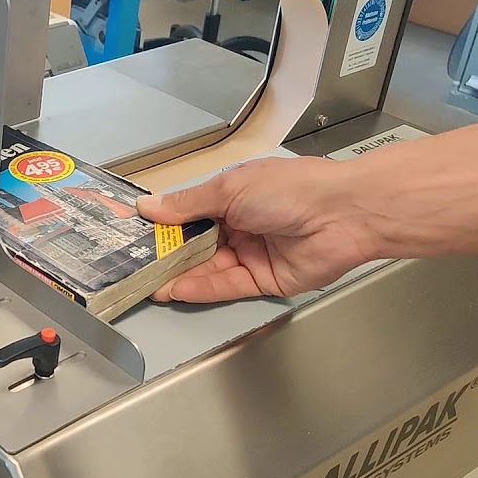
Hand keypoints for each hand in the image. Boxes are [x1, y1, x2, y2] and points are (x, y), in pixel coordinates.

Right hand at [136, 157, 377, 302]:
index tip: (133, 235)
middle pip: (196, 244)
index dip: (164, 226)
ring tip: (149, 283)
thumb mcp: (229, 190)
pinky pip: (227, 286)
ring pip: (208, 267)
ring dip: (179, 275)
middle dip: (166, 255)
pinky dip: (202, 287)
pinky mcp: (264, 280)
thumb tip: (147, 206)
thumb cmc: (289, 189)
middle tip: (134, 266)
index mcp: (232, 196)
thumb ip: (187, 205)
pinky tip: (177, 289)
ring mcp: (251, 254)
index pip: (189, 214)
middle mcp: (240, 225)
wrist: (344, 215)